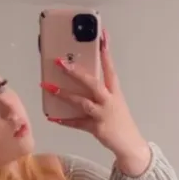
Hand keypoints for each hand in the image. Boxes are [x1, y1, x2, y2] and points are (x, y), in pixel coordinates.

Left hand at [42, 30, 150, 175]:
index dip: (105, 52)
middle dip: (76, 72)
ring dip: (64, 94)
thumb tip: (82, 79)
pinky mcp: (96, 128)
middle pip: (92, 82)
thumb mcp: (114, 102)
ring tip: (49, 87)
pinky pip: (77, 123)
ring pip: (82, 102)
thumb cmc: (119, 120)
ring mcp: (102, 114)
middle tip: (61, 62)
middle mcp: (109, 100)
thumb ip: (101, 91)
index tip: (102, 36)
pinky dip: (64, 120)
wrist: (129, 143)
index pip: (109, 68)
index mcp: (114, 92)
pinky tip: (52, 117)